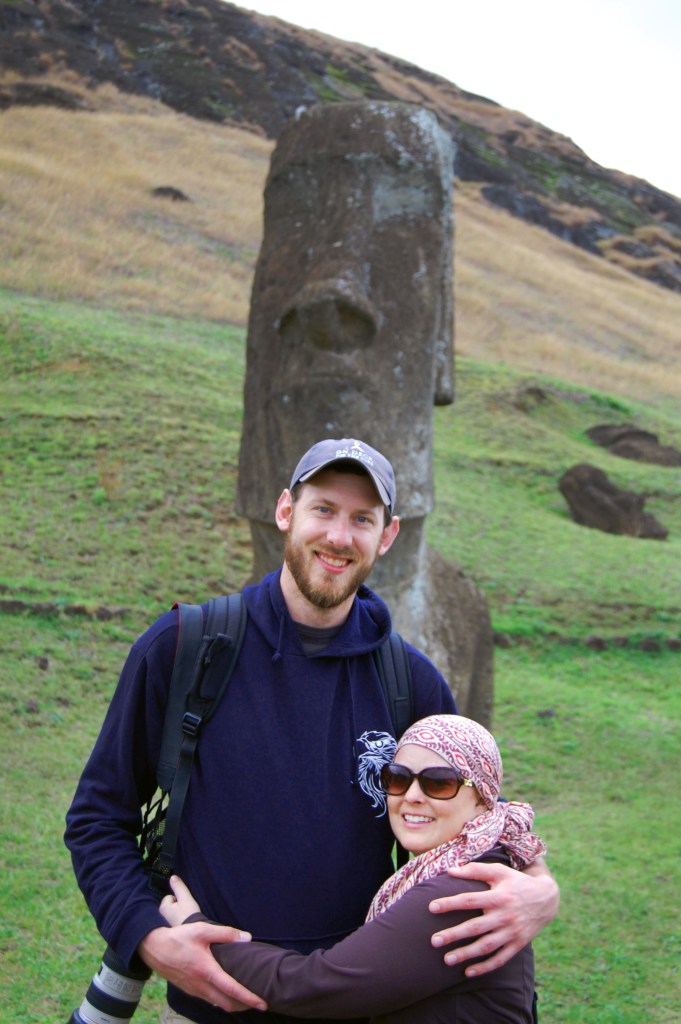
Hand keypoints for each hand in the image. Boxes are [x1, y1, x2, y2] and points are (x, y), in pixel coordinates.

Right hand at [139, 919, 266, 1012]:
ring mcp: (194, 990)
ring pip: (218, 1003)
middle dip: (245, 1005)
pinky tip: (226, 992)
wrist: (153, 948)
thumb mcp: (202, 930)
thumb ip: (225, 933)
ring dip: (233, 1003)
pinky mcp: (189, 989)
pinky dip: (221, 1000)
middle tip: (259, 1003)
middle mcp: (201, 985)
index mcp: (207, 971)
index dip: (249, 998)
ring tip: (246, 998)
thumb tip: (247, 937)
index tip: (263, 1003)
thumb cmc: (178, 937)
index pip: (232, 989)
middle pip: (227, 1003)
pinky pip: (209, 999)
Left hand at [160, 875, 201, 926]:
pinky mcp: (170, 930)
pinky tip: (184, 923)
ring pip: (173, 912)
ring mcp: (165, 923)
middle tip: (186, 911)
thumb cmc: (189, 914)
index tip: (184, 905)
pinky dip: (179, 919)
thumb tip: (172, 877)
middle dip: (178, 906)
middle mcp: (161, 916)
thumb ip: (179, 886)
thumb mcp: (185, 897)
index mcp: (163, 907)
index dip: (179, 898)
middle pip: (171, 904)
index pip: (170, 897)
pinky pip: (174, 919)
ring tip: (186, 917)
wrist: (193, 934)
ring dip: (179, 913)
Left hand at [429, 859, 558, 976]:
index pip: (469, 900)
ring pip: (486, 947)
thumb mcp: (499, 871)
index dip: (450, 904)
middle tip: (434, 941)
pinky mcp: (517, 945)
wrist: (546, 899)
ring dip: (466, 954)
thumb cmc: (516, 882)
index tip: (431, 908)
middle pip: (475, 927)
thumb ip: (475, 870)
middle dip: (454, 935)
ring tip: (447, 959)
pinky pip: (500, 959)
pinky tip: (468, 972)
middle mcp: (504, 916)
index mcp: (498, 897)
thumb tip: (450, 870)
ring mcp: (512, 933)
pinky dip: (484, 967)